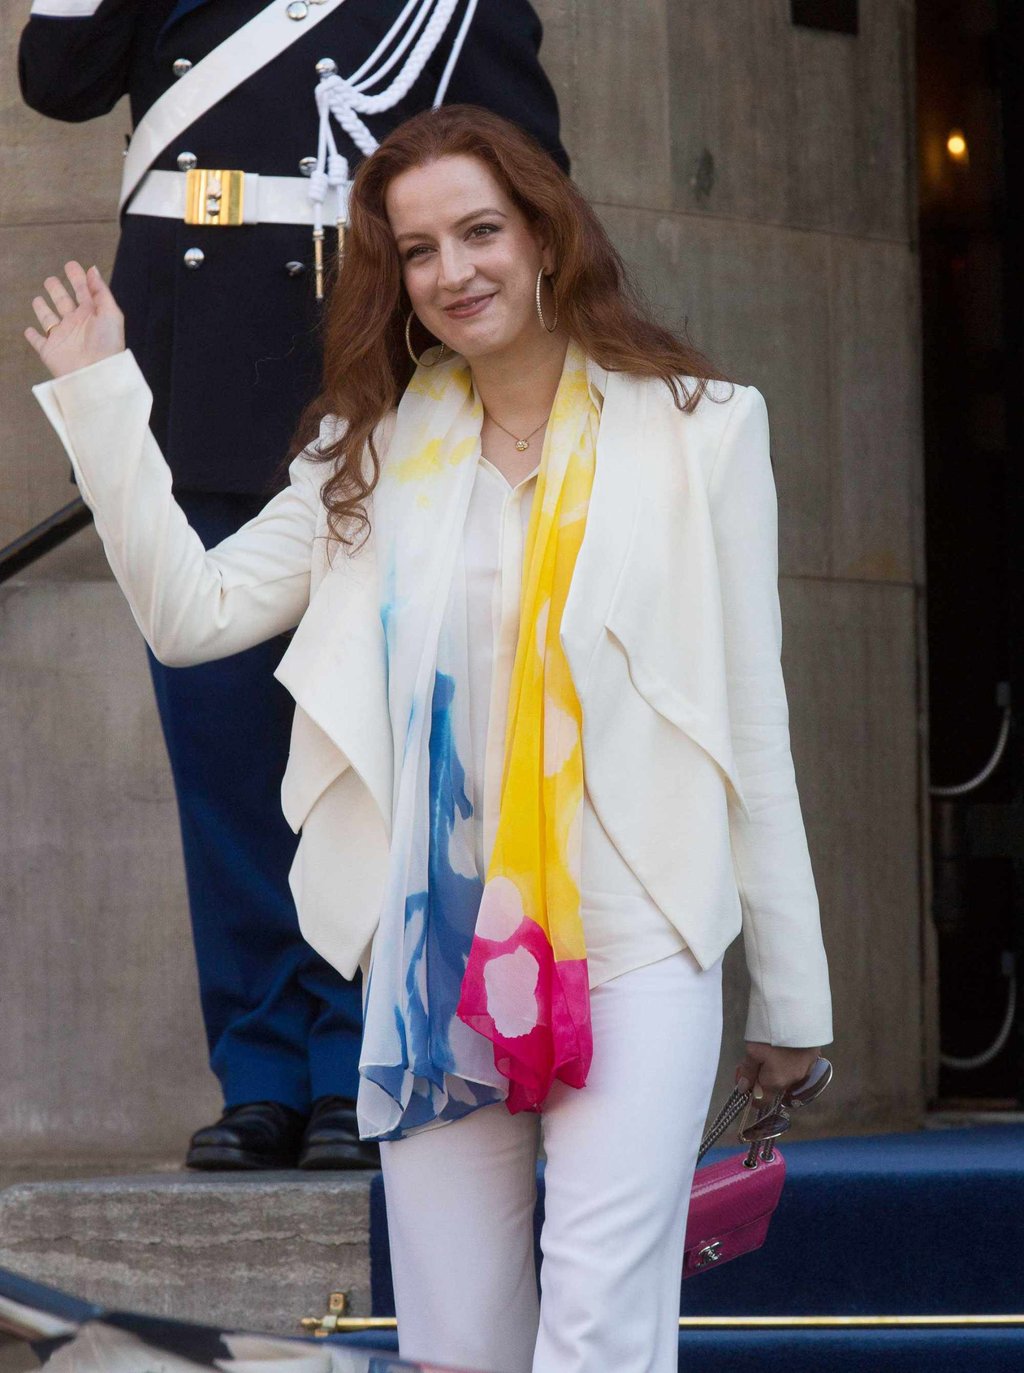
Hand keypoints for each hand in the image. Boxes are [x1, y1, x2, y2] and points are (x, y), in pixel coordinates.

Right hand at [25, 261, 124, 378]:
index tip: (71, 265)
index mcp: (92, 315)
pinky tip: (29, 330)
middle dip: (57, 291)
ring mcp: (62, 337)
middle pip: (63, 302)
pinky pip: (38, 342)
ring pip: (49, 319)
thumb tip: (92, 270)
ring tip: (37, 299)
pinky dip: (33, 336)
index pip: (83, 292)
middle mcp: (76, 324)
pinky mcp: (49, 350)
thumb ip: (100, 291)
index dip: (78, 278)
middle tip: (51, 280)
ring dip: (43, 309)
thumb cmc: (107, 344)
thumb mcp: (110, 314)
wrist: (96, 374)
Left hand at [735, 1041, 819, 1099]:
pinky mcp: (813, 1059)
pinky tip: (785, 1048)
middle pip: (773, 1087)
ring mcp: (806, 1071)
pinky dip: (789, 1061)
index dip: (750, 1094)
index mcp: (775, 1083)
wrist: (799, 1017)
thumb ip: (748, 1071)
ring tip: (770, 1049)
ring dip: (776, 1069)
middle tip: (754, 1058)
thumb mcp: (753, 1050)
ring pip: (786, 1076)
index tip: (745, 1079)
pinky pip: (797, 1067)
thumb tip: (743, 1088)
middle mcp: (792, 1082)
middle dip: (762, 1076)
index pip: (762, 1102)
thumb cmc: (772, 1035)